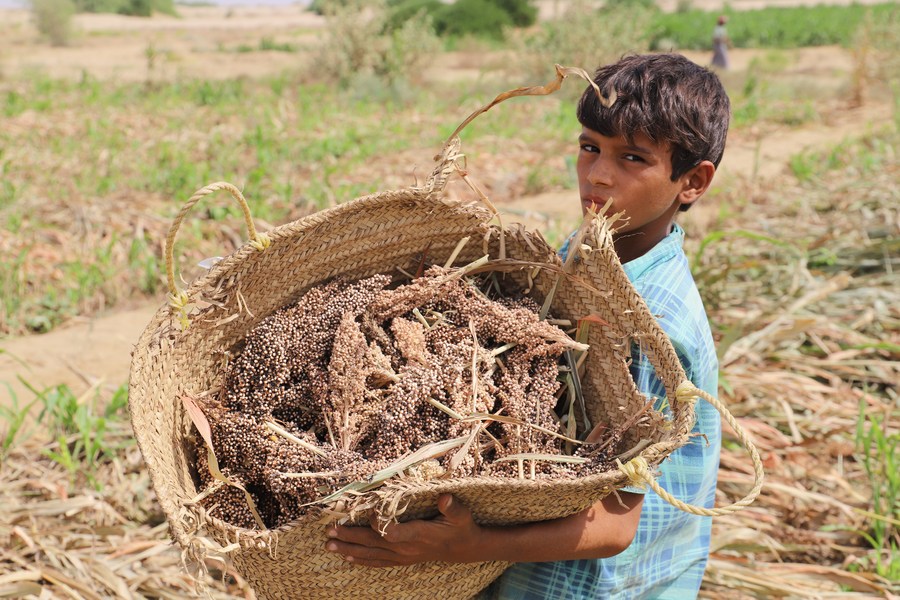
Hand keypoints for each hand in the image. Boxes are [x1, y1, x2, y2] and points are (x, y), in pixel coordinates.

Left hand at [325, 494, 481, 566]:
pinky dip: (360, 559)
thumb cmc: (460, 527)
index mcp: (418, 534)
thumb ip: (452, 507)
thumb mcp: (461, 515)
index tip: (368, 512)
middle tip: (330, 532)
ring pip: (371, 554)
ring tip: (329, 545)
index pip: (393, 532)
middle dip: (350, 536)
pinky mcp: (401, 559)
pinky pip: (377, 561)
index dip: (379, 524)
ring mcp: (402, 555)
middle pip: (374, 543)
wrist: (463, 548)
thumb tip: (445, 497)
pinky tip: (346, 557)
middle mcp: (406, 548)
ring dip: (349, 549)